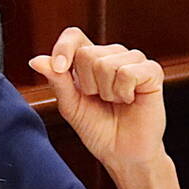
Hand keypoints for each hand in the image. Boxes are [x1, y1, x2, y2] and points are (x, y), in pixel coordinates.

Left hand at [27, 26, 166, 173]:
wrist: (122, 153)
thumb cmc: (97, 128)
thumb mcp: (70, 105)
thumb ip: (57, 80)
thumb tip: (36, 60)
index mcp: (89, 59)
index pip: (74, 36)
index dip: (64, 48)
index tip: (59, 68)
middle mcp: (111, 54)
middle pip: (86, 54)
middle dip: (87, 84)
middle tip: (100, 99)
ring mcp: (133, 60)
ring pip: (106, 64)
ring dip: (106, 92)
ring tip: (116, 101)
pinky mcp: (152, 71)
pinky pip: (127, 72)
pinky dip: (123, 92)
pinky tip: (130, 100)